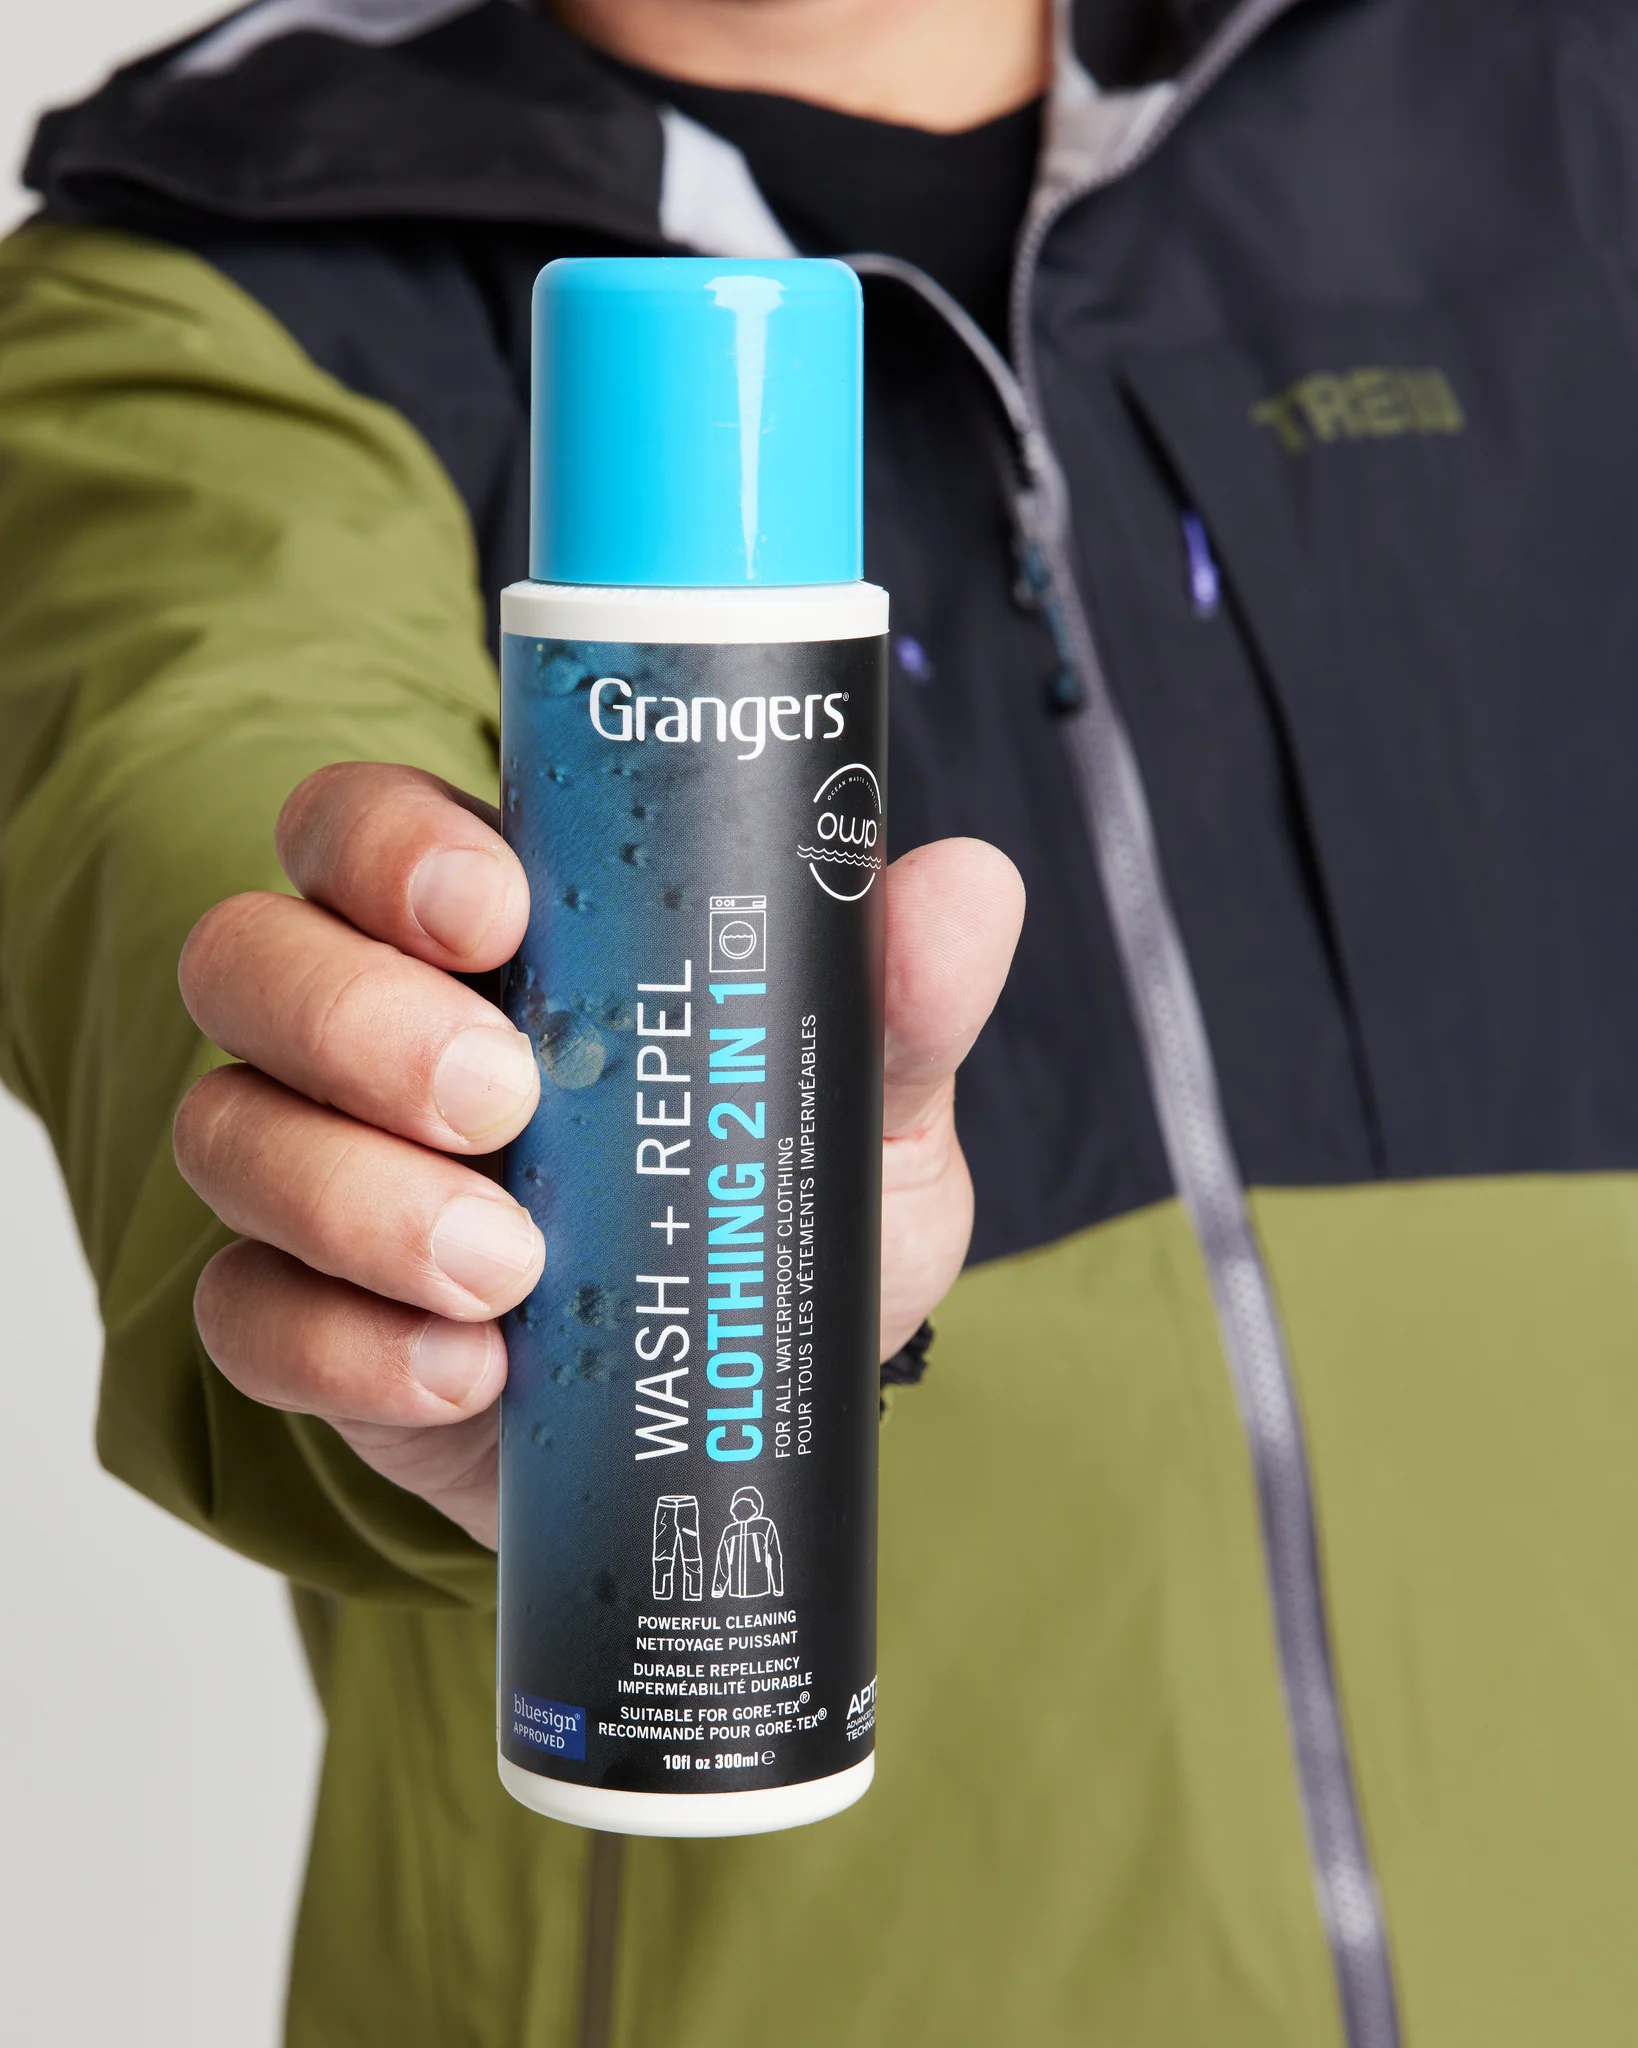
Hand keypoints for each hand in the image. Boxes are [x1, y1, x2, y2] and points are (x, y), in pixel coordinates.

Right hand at [174, 764, 1023, 1547]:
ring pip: (228, 1129)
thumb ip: (899, 1006)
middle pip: (253, 957)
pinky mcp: (303, 1318)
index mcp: (490, 935)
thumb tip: (968, 884)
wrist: (722, 1423)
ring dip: (352, 1194)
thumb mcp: (860, 1113)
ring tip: (506, 1270)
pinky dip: (345, 1345)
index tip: (495, 911)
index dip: (389, 844)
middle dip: (359, 1020)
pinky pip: (245, 1313)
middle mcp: (367, 1031)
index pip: (365, 825)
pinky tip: (469, 1374)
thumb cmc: (770, 1223)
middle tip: (505, 1102)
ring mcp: (317, 1174)